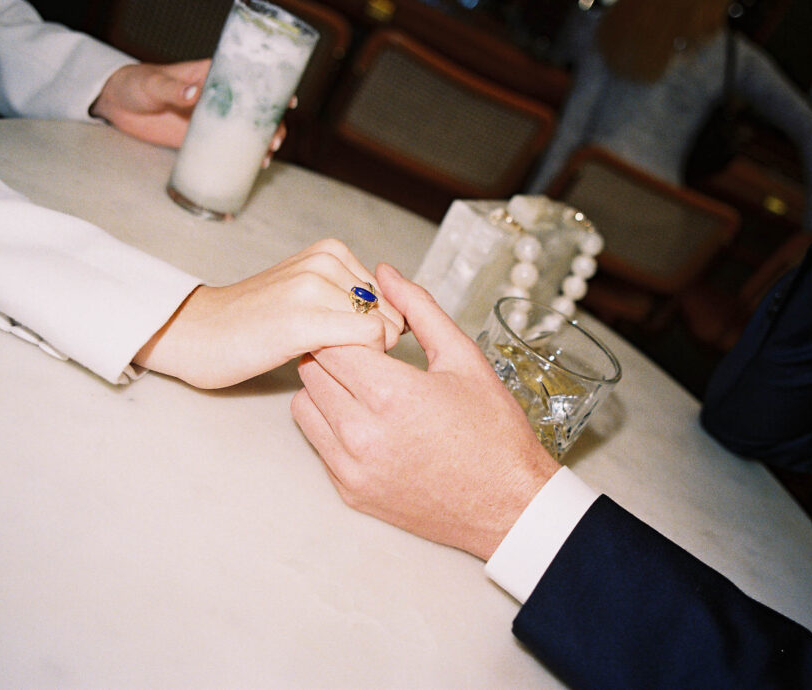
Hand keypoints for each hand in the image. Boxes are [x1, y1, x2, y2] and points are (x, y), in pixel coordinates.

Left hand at [89, 61, 290, 161]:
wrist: (117, 105)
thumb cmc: (135, 84)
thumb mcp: (153, 83)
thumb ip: (172, 89)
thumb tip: (193, 96)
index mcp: (210, 76)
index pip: (247, 79)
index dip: (271, 89)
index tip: (288, 101)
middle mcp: (217, 97)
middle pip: (254, 109)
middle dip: (272, 123)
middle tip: (274, 139)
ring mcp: (211, 119)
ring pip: (246, 129)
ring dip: (262, 141)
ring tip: (268, 156)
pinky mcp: (201, 138)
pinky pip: (227, 147)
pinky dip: (243, 156)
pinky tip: (256, 166)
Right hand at [134, 239, 404, 387]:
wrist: (197, 333)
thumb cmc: (251, 321)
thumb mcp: (307, 291)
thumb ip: (348, 297)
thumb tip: (400, 322)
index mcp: (330, 251)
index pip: (391, 297)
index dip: (379, 331)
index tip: (349, 346)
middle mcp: (326, 261)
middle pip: (392, 314)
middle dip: (375, 345)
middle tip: (336, 357)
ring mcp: (314, 288)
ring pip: (383, 329)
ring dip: (364, 357)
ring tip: (323, 359)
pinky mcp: (303, 320)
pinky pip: (367, 341)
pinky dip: (359, 362)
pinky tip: (322, 366)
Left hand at [292, 264, 558, 560]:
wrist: (507, 505)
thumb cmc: (493, 433)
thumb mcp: (463, 358)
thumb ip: (418, 310)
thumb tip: (385, 273)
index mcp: (392, 394)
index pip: (333, 340)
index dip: (348, 327)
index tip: (368, 331)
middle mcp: (363, 433)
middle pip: (312, 369)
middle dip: (334, 353)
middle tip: (367, 355)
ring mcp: (352, 466)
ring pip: (304, 404)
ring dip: (326, 388)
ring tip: (365, 388)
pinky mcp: (349, 491)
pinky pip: (317, 442)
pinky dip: (332, 425)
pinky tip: (368, 421)